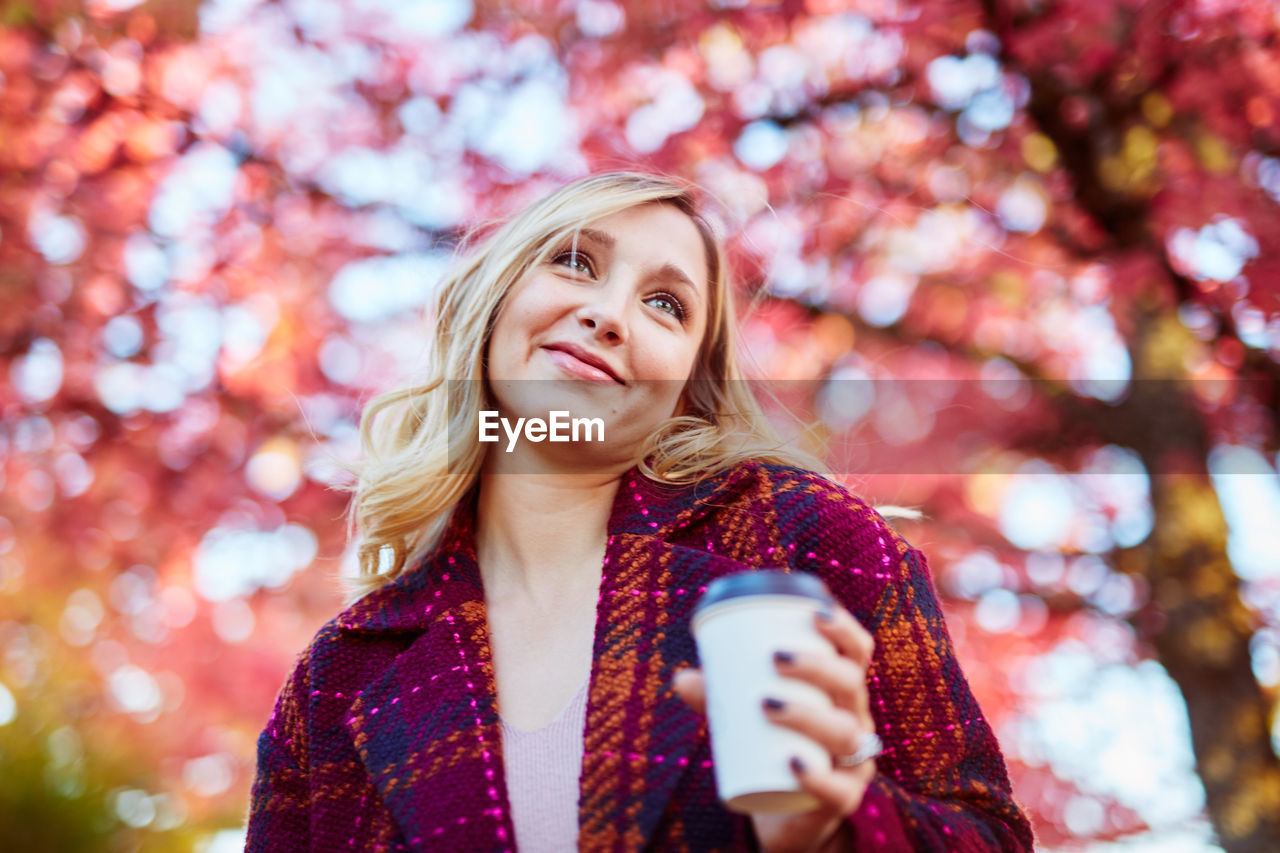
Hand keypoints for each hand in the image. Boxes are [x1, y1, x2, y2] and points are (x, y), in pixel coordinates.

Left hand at [673, 604, 877, 852]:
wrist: (788, 814)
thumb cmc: (773, 748)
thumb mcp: (749, 717)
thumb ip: (719, 698)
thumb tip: (682, 678)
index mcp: (840, 692)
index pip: (857, 653)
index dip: (844, 629)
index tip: (815, 612)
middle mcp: (855, 720)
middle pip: (851, 684)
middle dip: (817, 665)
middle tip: (775, 656)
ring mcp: (853, 761)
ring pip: (845, 733)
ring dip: (807, 713)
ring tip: (767, 703)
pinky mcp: (843, 798)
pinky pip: (840, 789)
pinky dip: (816, 776)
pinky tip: (793, 764)